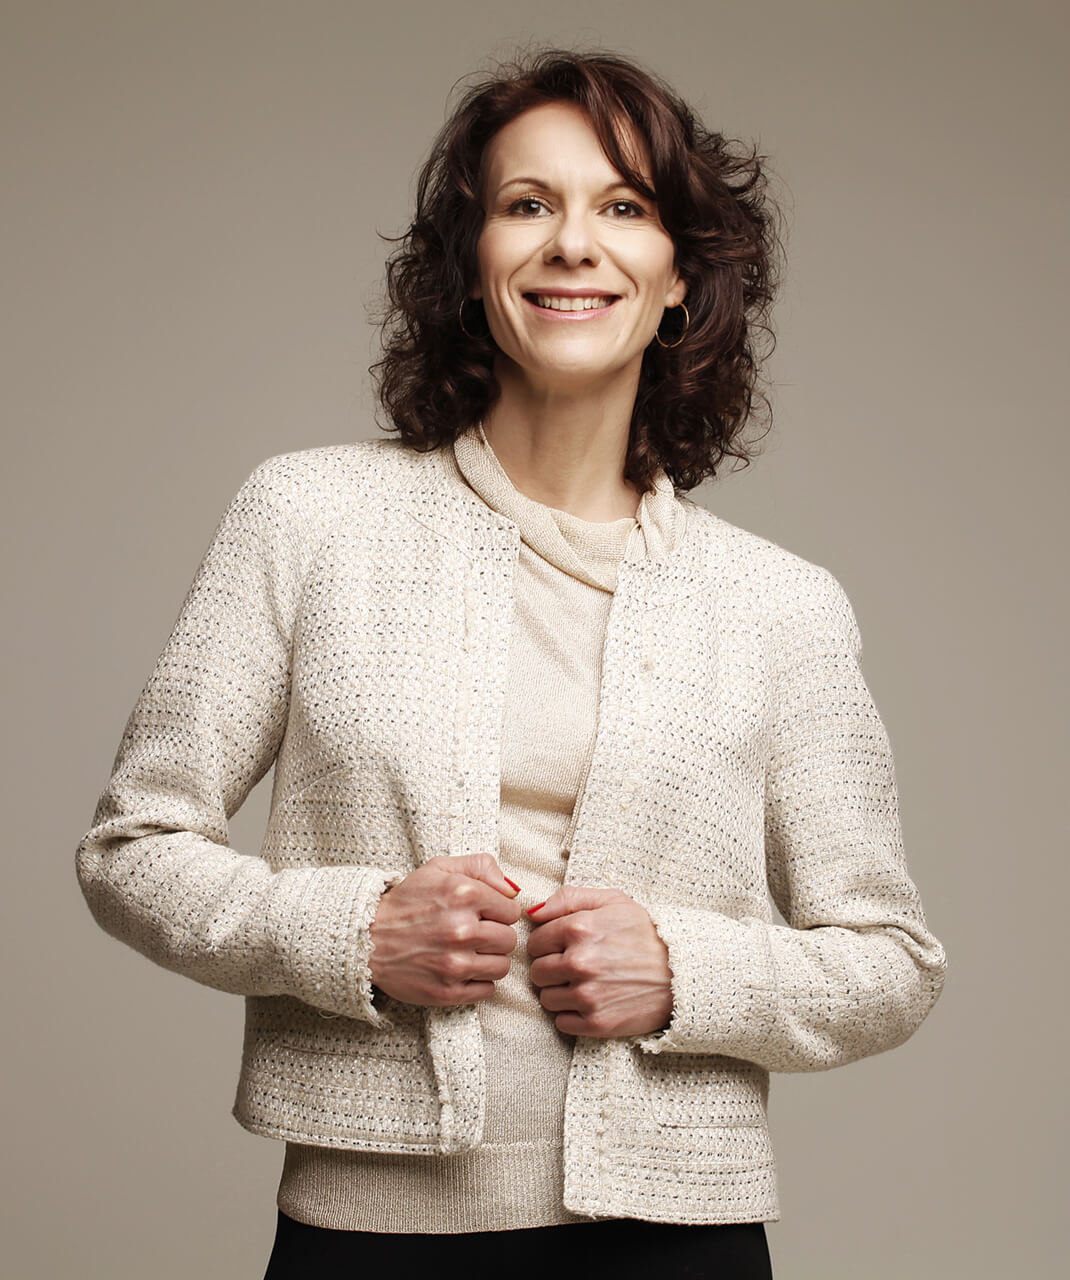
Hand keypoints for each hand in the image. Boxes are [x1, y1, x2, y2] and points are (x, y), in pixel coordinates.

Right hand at [368, 854, 521, 1006]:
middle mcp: (461, 929)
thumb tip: (513, 890)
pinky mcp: (446, 992)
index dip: (499, 912)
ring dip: (489, 960)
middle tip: (475, 933)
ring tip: (469, 952)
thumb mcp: (439, 868)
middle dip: (496, 935)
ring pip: (502, 967)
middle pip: (509, 940)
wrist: (366, 938)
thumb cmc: (406, 902)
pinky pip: (487, 990)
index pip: (512, 911)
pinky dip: (478, 982)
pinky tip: (462, 970)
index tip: (485, 914)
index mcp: (464, 894)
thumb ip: (481, 867)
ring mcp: (454, 964)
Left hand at [526, 886, 673, 1037]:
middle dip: (551, 969)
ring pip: (546, 999)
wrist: (683, 971)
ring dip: (560, 993)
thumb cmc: (645, 933)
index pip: (535, 942)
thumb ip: (568, 899)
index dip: (548, 944)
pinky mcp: (598, 1023)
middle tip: (574, 966)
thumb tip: (532, 912)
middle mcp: (579, 962)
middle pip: (537, 972)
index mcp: (578, 928)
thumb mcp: (611, 901)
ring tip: (585, 984)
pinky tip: (591, 1002)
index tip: (564, 947)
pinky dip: (572, 1015)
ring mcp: (588, 995)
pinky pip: (562, 1023)